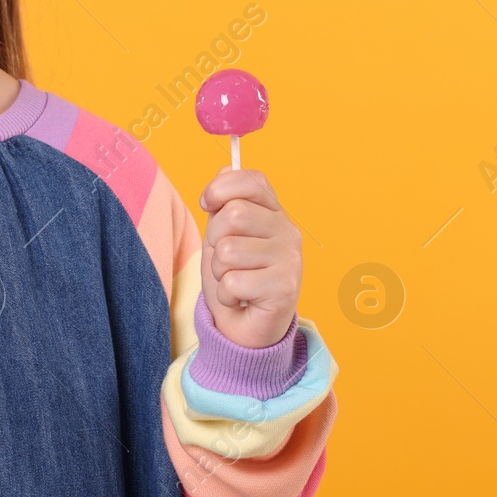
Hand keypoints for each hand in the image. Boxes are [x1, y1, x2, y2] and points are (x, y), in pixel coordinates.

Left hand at [197, 166, 302, 348]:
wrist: (247, 328)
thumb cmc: (235, 277)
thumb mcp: (224, 235)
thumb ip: (225, 203)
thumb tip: (226, 168)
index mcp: (274, 213)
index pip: (251, 180)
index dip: (220, 188)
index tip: (207, 204)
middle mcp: (288, 231)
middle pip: (234, 214)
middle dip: (215, 239)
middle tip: (225, 259)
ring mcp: (289, 260)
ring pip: (228, 250)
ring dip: (219, 271)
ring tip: (233, 280)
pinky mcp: (285, 288)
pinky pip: (233, 281)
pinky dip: (226, 294)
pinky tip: (240, 298)